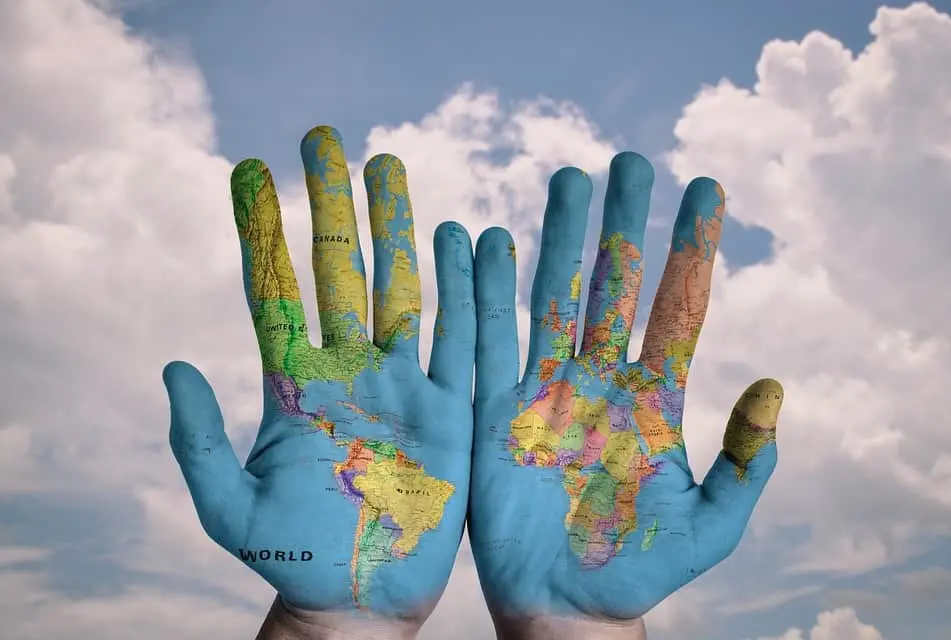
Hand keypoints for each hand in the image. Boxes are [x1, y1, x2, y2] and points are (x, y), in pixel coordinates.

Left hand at [162, 126, 475, 635]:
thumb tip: (173, 365)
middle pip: (341, 272)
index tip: (251, 171)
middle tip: (327, 140)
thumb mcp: (228, 507)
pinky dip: (466, 290)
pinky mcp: (448, 413)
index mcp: (294, 386)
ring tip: (391, 169)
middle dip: (334, 206)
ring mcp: (401, 386)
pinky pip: (460, 340)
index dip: (263, 231)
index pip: (274, 290)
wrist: (359, 600)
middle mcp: (348, 371)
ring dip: (399, 229)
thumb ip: (199, 440)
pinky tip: (469, 239)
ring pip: (402, 290)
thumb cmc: (291, 560)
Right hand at [469, 153, 782, 635]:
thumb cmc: (640, 568)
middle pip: (611, 285)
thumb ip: (745, 461)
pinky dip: (481, 293)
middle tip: (628, 161)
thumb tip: (775, 385)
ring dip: (557, 240)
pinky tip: (477, 243)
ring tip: (566, 178)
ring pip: (552, 298)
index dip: (691, 249)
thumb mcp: (712, 525)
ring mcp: (546, 391)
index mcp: (653, 400)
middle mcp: (600, 381)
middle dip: (621, 224)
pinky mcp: (497, 413)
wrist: (568, 608)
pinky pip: (487, 342)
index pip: (676, 308)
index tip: (705, 188)